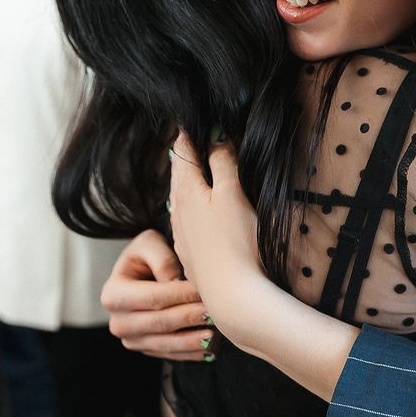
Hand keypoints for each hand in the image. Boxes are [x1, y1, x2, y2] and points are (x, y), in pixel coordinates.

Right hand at [101, 229, 214, 360]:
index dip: (181, 296)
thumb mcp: (149, 243)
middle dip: (190, 317)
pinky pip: (170, 354)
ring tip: (216, 334)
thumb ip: (162, 259)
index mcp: (113, 294)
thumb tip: (176, 283)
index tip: (205, 291)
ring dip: (192, 341)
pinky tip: (210, 348)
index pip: (153, 297)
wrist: (140, 273)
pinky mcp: (145, 349)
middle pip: (160, 322)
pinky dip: (190, 353)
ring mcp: (131, 339)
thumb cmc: (147, 254)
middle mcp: (118, 321)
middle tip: (215, 313)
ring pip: (165, 343)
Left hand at [168, 131, 265, 328]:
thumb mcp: (232, 193)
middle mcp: (179, 212)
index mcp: (188, 191)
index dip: (188, 135)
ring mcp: (184, 236)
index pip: (184, 154)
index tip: (188, 120)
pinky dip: (189, 207)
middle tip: (186, 139)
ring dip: (184, 182)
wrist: (234, 296)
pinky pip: (185, 222)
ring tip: (188, 170)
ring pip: (179, 200)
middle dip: (183, 156)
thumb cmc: (237, 242)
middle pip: (178, 176)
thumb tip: (213, 135)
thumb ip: (222, 162)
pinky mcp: (193, 256)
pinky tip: (193, 213)